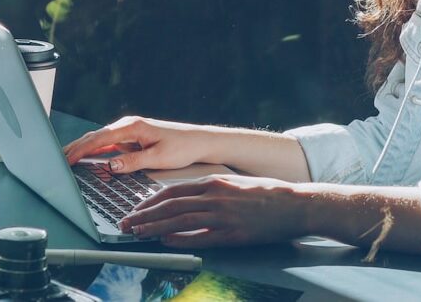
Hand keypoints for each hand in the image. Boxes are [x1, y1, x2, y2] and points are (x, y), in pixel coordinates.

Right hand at [63, 116, 212, 172]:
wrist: (198, 141)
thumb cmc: (182, 147)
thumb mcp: (158, 158)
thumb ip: (133, 162)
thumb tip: (110, 165)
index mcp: (131, 127)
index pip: (99, 139)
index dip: (80, 150)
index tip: (66, 159)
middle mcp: (127, 126)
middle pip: (95, 137)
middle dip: (75, 148)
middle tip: (57, 159)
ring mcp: (129, 132)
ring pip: (100, 140)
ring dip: (83, 149)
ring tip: (65, 159)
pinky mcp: (132, 138)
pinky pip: (108, 145)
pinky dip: (94, 151)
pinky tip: (87, 159)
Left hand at [120, 174, 307, 247]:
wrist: (294, 203)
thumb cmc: (264, 193)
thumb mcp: (232, 183)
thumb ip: (210, 190)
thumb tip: (186, 200)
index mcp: (213, 181)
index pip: (173, 190)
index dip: (150, 201)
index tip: (135, 209)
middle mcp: (214, 195)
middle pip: (171, 205)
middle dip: (145, 214)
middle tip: (126, 223)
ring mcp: (223, 214)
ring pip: (180, 219)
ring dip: (155, 226)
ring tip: (138, 232)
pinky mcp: (233, 233)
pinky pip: (201, 236)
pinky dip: (180, 238)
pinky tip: (165, 240)